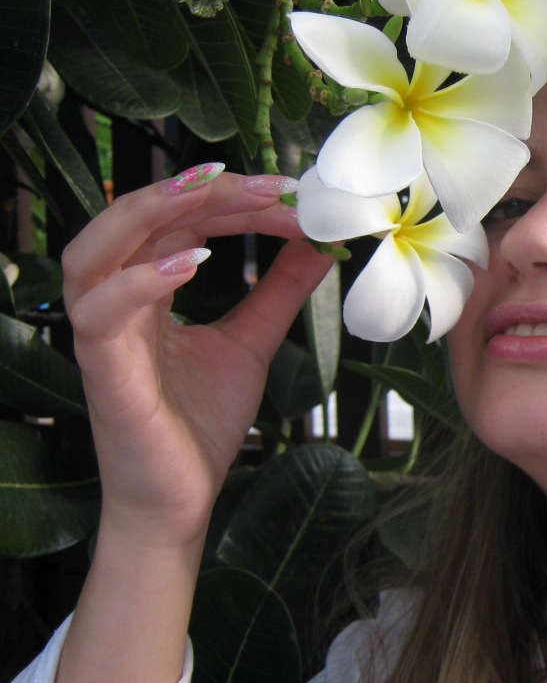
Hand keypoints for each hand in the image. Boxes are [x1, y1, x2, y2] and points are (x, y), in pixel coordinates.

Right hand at [61, 164, 335, 547]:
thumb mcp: (252, 341)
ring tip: (211, 192)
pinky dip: (139, 281)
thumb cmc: (201, 422)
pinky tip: (191, 264)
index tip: (292, 193)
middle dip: (199, 192)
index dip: (232, 200)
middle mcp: (114, 302)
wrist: (180, 500)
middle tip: (266, 182)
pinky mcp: (102, 371)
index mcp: (144, 290)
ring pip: (94, 251)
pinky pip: (101, 313)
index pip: (179, 221)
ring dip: (151, 212)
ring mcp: (102, 336)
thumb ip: (279, 292)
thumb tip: (317, 241)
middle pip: (136, 220)